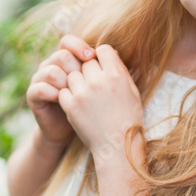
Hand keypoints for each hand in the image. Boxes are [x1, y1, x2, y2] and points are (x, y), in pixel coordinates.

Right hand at [26, 34, 97, 146]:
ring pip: (52, 71)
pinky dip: (54, 95)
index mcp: (64, 58)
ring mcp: (39, 79)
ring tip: (76, 95)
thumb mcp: (95, 84)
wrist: (69, 129)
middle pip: (62, 55)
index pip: (67, 41)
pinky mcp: (32, 95)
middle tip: (86, 83)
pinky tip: (65, 103)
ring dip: (66, 83)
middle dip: (76, 69)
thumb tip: (115, 51)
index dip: (79, 46)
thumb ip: (101, 68)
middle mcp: (49, 65)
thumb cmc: (88, 104)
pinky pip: (41, 89)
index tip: (93, 57)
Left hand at [57, 43, 143, 159]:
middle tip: (94, 83)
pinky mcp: (70, 106)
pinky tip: (77, 103)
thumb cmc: (128, 118)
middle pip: (86, 62)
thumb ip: (120, 70)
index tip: (102, 66)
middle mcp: (98, 81)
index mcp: (116, 75)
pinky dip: (68, 95)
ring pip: (72, 74)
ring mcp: (82, 93)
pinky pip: (63, 90)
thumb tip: (111, 52)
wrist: (117, 146)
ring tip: (85, 94)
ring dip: (77, 81)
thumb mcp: (132, 91)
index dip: (102, 57)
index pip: (103, 50)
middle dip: (89, 69)